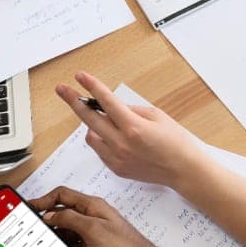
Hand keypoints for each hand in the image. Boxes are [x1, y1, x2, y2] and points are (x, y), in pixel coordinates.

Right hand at [28, 187, 175, 246]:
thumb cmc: (123, 246)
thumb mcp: (92, 229)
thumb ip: (71, 219)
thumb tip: (51, 214)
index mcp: (92, 205)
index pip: (63, 194)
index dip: (45, 199)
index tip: (29, 207)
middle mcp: (91, 215)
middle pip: (63, 210)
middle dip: (46, 217)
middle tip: (30, 227)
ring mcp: (92, 230)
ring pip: (66, 228)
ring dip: (53, 233)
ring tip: (39, 241)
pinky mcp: (93, 245)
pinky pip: (72, 241)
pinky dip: (62, 245)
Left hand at [55, 71, 204, 188]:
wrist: (183, 170)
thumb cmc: (176, 141)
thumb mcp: (157, 116)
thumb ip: (132, 110)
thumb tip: (112, 106)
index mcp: (133, 127)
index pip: (106, 102)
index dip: (91, 86)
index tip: (80, 76)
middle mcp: (121, 143)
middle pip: (89, 119)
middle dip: (73, 101)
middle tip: (62, 89)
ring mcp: (116, 158)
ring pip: (91, 136)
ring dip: (92, 124)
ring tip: (106, 119)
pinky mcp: (115, 169)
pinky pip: (99, 149)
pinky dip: (102, 139)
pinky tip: (115, 136)